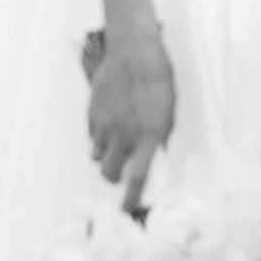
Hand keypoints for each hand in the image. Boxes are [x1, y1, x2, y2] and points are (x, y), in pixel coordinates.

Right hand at [88, 25, 175, 214]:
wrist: (135, 49)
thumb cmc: (159, 78)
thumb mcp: (168, 109)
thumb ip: (159, 135)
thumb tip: (153, 154)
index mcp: (148, 135)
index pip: (137, 178)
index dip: (131, 199)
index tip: (127, 211)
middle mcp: (124, 134)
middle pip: (109, 173)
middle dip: (113, 177)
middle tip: (119, 170)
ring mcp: (105, 124)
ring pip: (96, 156)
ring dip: (104, 155)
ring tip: (115, 139)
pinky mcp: (92, 113)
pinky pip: (91, 134)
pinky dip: (98, 134)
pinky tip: (109, 118)